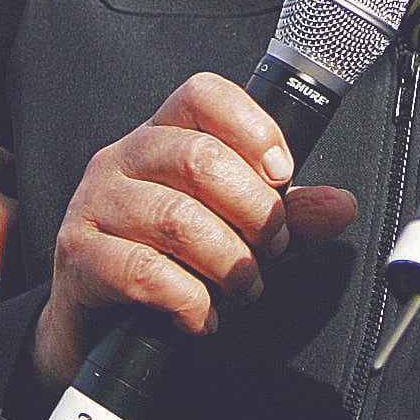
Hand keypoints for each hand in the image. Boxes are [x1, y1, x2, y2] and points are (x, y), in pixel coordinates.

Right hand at [31, 72, 355, 389]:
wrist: (97, 324)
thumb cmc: (170, 261)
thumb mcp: (237, 231)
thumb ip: (288, 216)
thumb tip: (340, 205)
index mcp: (163, 135)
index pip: (203, 95)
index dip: (252, 128)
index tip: (282, 175)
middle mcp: (123, 157)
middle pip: (199, 158)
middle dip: (254, 212)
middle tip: (271, 248)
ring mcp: (95, 204)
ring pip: (178, 219)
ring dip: (229, 263)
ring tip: (242, 288)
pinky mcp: (79, 256)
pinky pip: (145, 272)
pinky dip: (190, 300)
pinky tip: (202, 315)